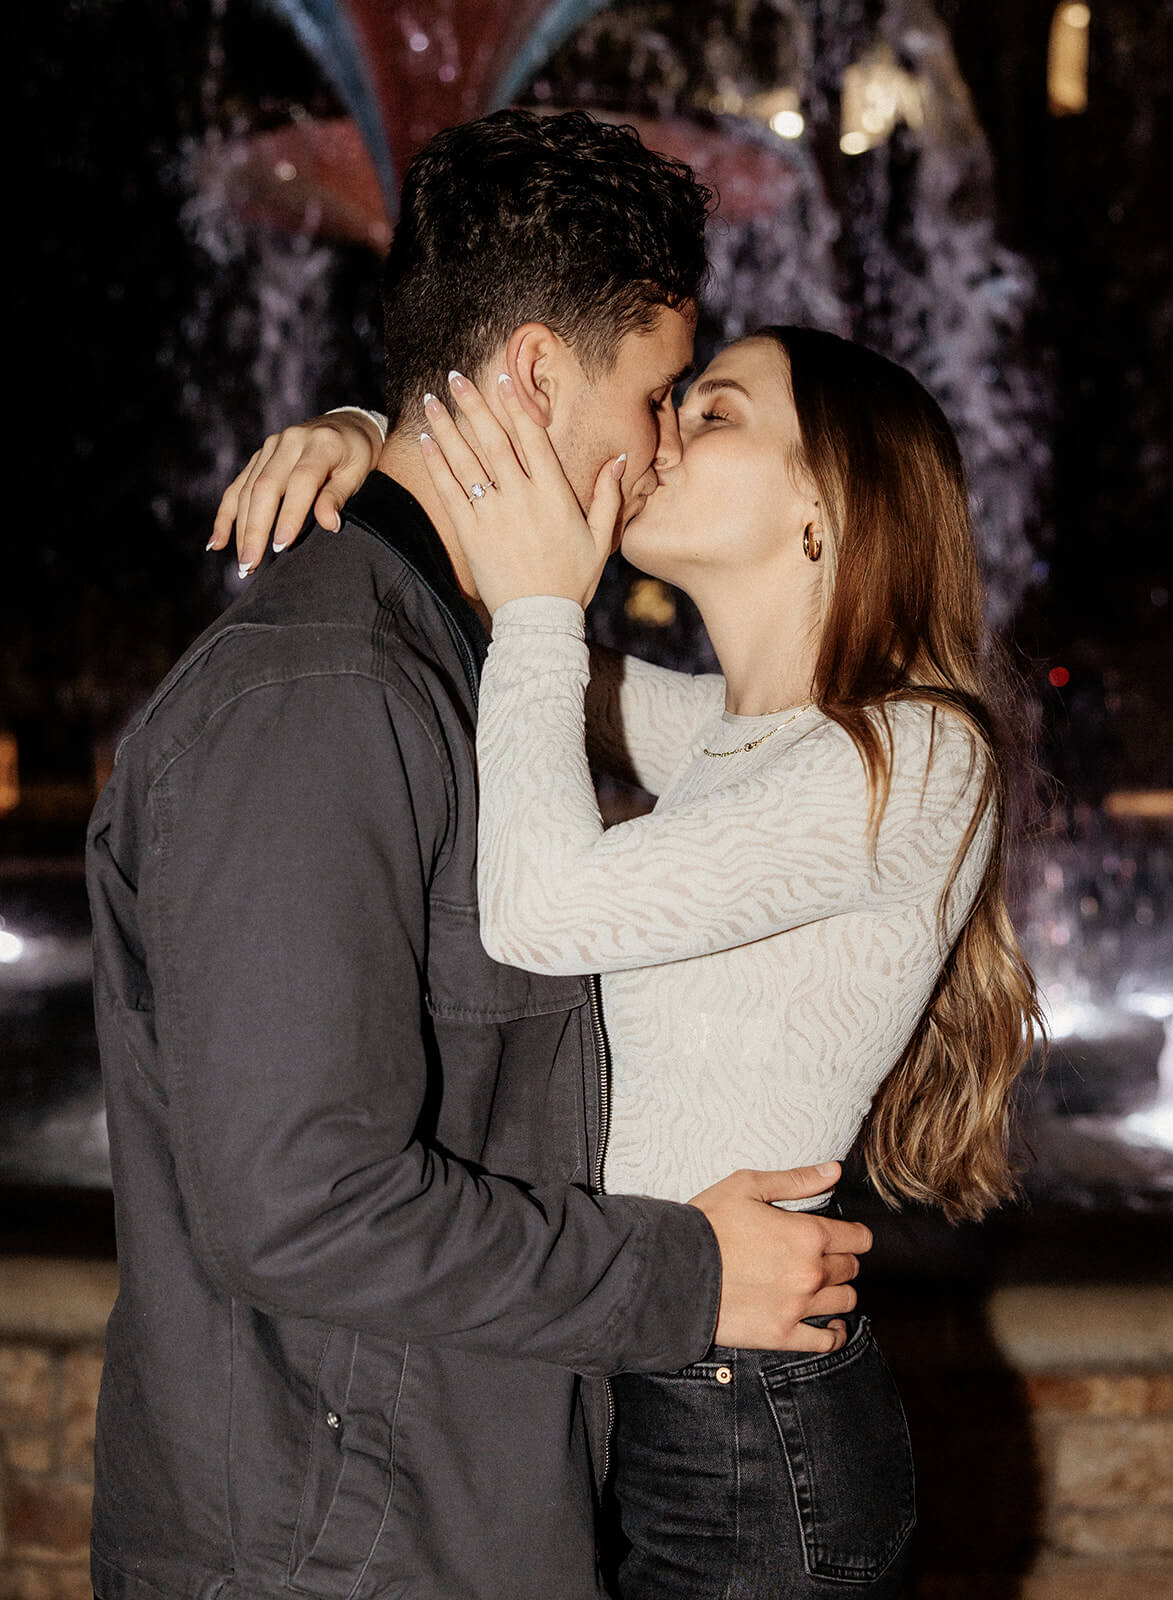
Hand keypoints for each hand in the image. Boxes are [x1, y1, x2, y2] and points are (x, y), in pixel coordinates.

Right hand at [208, 411, 382, 576]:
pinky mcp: (259, 456)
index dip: (290, 514)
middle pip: (266, 487)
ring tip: (244, 564)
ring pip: (248, 490)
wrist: (347, 426)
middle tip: (251, 565)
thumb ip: (339, 496)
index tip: (281, 545)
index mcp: (321, 444)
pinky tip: (216, 542)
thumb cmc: (358, 457)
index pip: (301, 481)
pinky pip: (237, 487)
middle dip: (256, 529)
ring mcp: (271, 447)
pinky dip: (226, 516)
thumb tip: (329, 524)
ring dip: (241, 529)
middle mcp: (290, 441)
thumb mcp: (359, 474)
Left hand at [419, 372, 623, 614]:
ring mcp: (493, 515)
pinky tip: (426, 441)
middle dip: (474, 405)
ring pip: (466, 461)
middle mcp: (522, 498)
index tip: (502, 380)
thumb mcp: (601, 540)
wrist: (539, 620)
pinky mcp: (471, 533)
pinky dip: (437, 464)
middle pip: (493, 440)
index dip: (515, 407)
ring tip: (432, 399)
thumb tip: (619, 458)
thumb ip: (609, 496)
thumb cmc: (572, 581)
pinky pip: (450, 492)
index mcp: (554, 495)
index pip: (532, 439)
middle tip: (455, 376)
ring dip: (448, 427)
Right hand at [689, 1163, 871, 1352]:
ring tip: (822, 1286)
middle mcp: (810, 1273)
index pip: (858, 1239)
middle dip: (843, 1260)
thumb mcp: (748, 1186)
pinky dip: (834, 1332)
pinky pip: (826, 1341)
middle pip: (851, 1269)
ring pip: (845, 1301)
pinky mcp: (782, 1335)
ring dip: (838, 1291)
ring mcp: (798, 1308)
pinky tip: (829, 1324)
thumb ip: (797, 1180)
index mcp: (807, 1235)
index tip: (847, 1236)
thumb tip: (835, 1171)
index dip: (855, 1235)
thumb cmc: (707, 1224)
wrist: (673, 1270)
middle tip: (824, 1257)